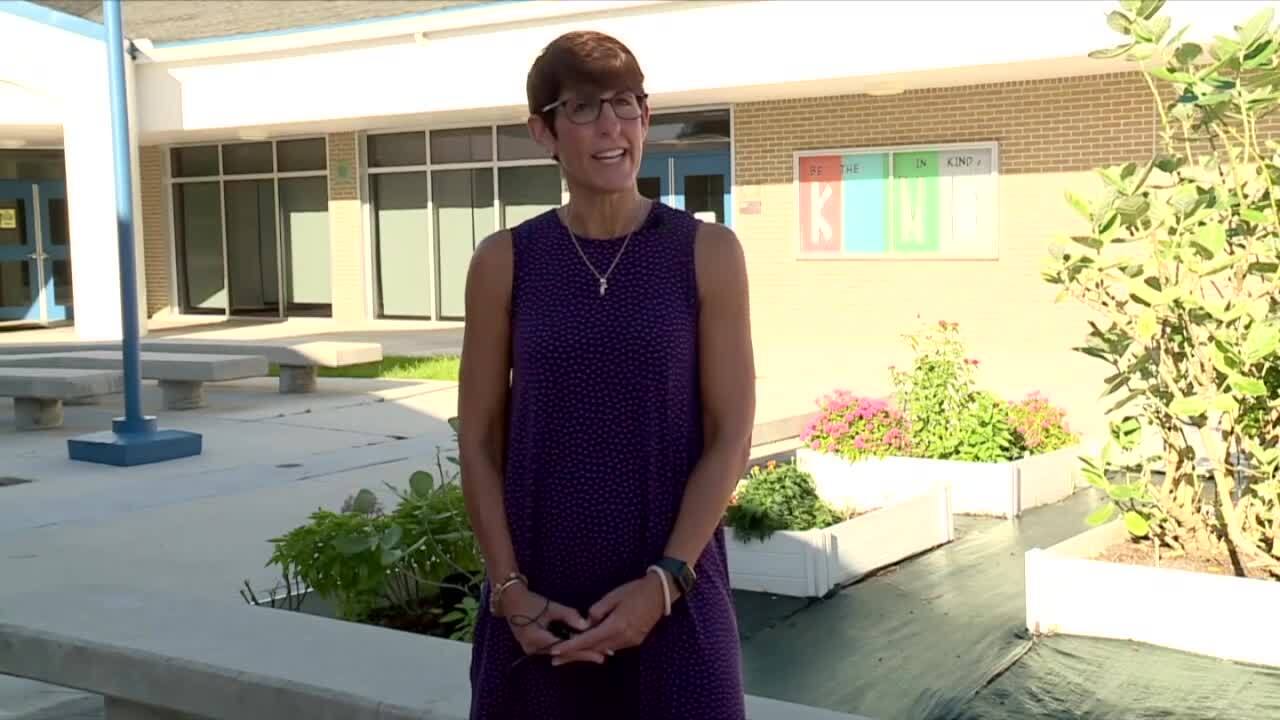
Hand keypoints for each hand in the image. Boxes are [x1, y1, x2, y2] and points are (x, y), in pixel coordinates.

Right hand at [500, 584, 595, 660]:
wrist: (510, 600)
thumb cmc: (530, 601)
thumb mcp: (551, 607)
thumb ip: (569, 616)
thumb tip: (587, 625)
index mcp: (537, 639)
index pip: (565, 648)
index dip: (584, 651)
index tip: (600, 655)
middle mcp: (534, 649)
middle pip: (563, 653)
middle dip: (583, 653)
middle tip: (604, 655)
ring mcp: (532, 649)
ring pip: (559, 652)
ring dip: (576, 651)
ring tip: (596, 652)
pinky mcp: (533, 646)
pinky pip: (553, 649)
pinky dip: (566, 647)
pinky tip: (580, 647)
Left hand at [549, 572, 667, 665]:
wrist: (661, 593)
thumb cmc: (635, 590)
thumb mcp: (613, 596)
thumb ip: (597, 611)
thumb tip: (587, 623)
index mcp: (616, 625)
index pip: (588, 640)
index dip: (571, 646)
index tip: (555, 651)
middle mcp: (623, 638)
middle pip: (594, 650)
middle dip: (574, 654)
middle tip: (555, 659)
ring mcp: (630, 641)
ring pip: (604, 650)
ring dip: (587, 652)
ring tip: (569, 654)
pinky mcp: (635, 641)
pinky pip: (614, 646)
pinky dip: (600, 646)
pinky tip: (590, 646)